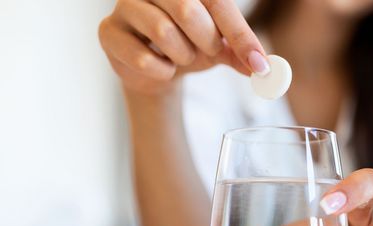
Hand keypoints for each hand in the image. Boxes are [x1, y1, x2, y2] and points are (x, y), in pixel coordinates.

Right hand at [98, 0, 268, 94]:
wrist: (154, 69)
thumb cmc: (189, 47)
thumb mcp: (220, 48)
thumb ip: (241, 53)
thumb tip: (264, 68)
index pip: (218, 3)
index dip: (241, 35)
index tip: (259, 65)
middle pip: (187, 10)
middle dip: (206, 42)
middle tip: (208, 53)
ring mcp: (127, 6)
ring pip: (163, 32)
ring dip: (182, 57)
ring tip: (181, 58)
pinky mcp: (108, 32)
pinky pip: (142, 58)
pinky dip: (162, 72)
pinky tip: (162, 67)